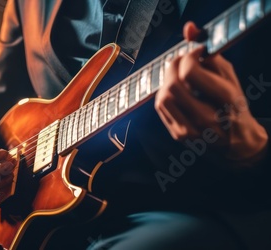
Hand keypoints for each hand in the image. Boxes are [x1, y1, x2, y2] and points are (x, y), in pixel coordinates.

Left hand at [155, 22, 267, 166]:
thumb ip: (208, 51)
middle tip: (181, 61)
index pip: (190, 73)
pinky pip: (161, 108)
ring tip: (179, 78)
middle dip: (173, 67)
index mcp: (225, 100)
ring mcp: (191, 130)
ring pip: (163, 98)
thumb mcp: (228, 75)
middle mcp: (207, 118)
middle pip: (173, 86)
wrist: (236, 141)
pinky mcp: (179, 135)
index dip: (187, 57)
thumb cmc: (232, 104)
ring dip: (167, 82)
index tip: (194, 53)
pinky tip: (176, 92)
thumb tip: (189, 29)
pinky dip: (165, 94)